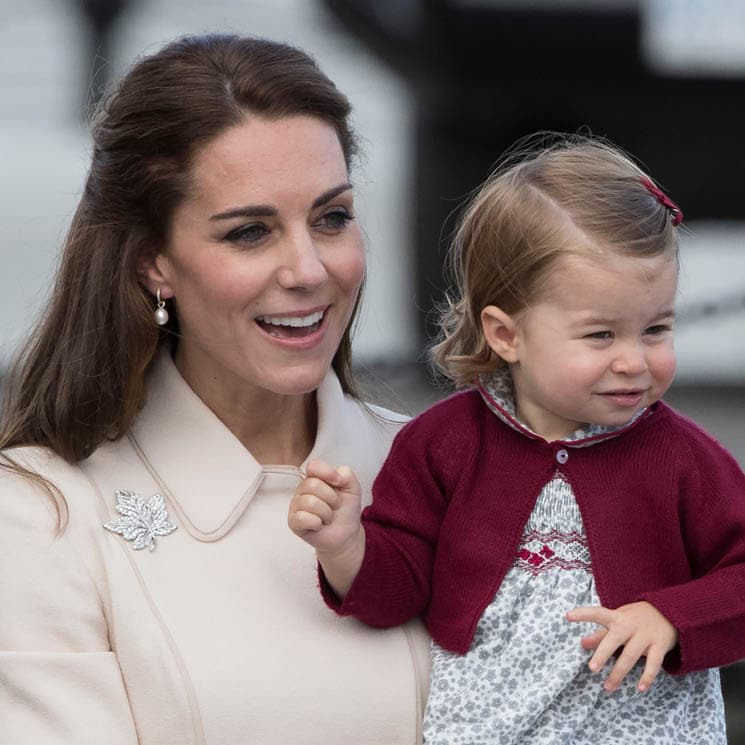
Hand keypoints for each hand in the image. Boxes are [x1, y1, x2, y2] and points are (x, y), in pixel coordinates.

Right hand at [288, 459, 364, 597]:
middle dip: (331, 498)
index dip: (327, 473)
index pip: (313, 466)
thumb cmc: (346, 510)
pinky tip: (319, 525)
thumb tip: (335, 474)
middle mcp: (302, 489)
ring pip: (309, 502)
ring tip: (328, 517)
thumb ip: (346, 474)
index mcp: (315, 478)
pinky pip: (302, 518)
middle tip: (334, 506)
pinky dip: (317, 523)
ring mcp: (296, 505)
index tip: (338, 482)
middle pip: (312, 484)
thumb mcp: (353, 488)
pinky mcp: (293, 522)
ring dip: (326, 513)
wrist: (346, 534)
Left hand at [566, 601, 677, 692]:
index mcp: (616, 617)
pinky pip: (653, 663)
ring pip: (630, 655)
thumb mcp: (618, 620)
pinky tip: (640, 688)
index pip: (597, 613)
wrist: (668, 612)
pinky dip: (647, 677)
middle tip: (592, 668)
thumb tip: (582, 644)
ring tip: (608, 687)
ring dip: (619, 673)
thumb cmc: (635, 618)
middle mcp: (629, 625)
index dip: (583, 614)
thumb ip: (600, 634)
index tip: (567, 616)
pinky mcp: (659, 645)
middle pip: (614, 640)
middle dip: (603, 654)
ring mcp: (645, 636)